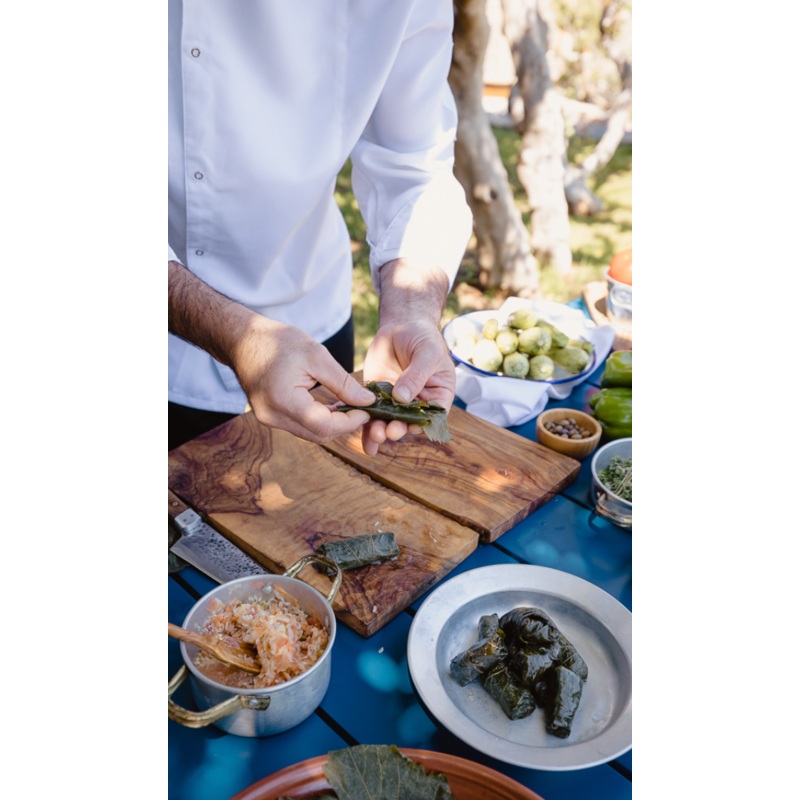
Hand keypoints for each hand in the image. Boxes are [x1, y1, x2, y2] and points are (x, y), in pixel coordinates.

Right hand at [233, 316, 375, 442]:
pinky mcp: (270, 417)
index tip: (369, 409)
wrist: (242, 339)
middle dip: (344, 425)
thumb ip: (342, 383)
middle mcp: (273, 417)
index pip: (325, 426)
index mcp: (283, 401)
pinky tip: (331, 405)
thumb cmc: (278, 342)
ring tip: (349, 405)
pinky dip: (318, 419)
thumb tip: (367, 402)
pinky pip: (300, 426)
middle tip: (363, 408)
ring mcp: (269, 420)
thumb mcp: (316, 355)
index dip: (351, 421)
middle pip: (319, 434)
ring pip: (310, 433)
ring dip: (332, 423)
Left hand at [360, 316, 454, 454]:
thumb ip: (417, 375)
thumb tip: (402, 398)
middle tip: (390, 431)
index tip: (412, 427)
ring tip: (375, 436)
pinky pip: (372, 415)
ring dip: (382, 432)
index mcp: (437, 396)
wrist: (401, 325)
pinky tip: (366, 444)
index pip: (433, 416)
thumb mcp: (427, 353)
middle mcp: (417, 403)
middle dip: (400, 429)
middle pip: (409, 423)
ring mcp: (396, 402)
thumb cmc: (423, 337)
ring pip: (389, 422)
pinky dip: (367, 428)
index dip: (423, 424)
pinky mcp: (376, 397)